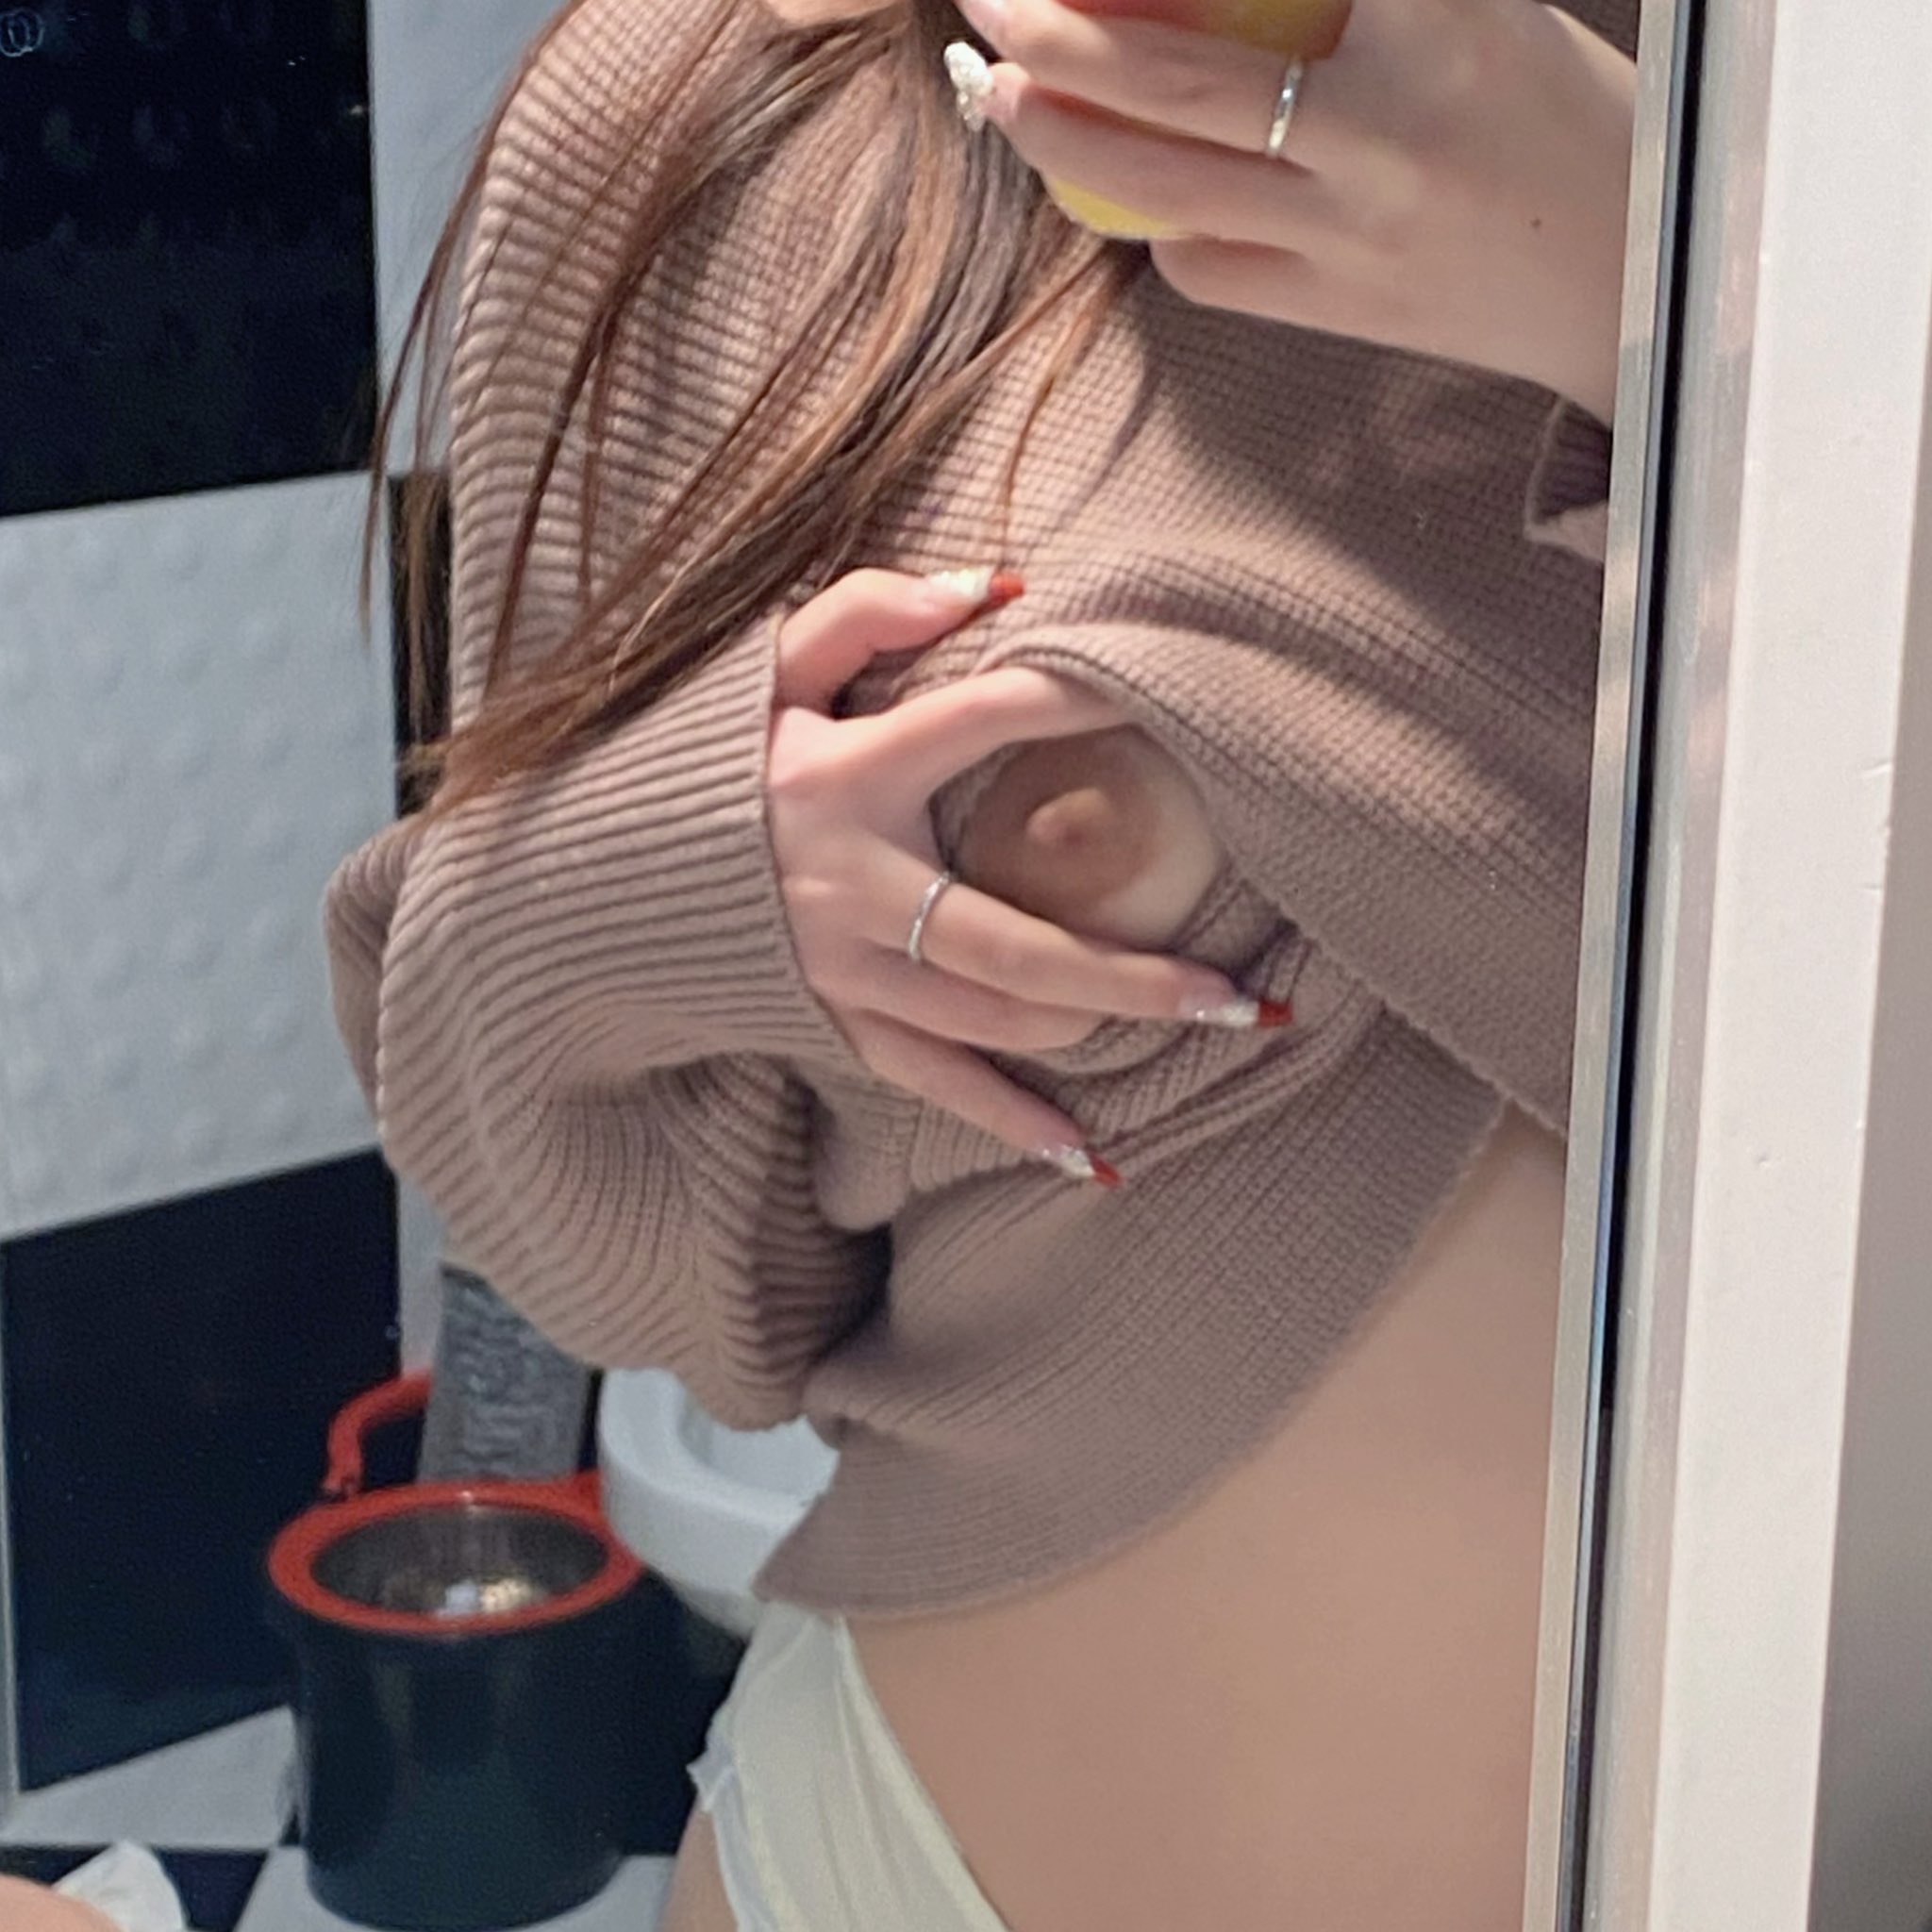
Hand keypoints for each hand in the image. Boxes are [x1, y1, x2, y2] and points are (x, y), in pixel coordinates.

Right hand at [768, 568, 1257, 1166]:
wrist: (609, 875)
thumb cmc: (716, 761)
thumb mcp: (772, 668)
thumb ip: (869, 609)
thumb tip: (997, 585)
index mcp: (842, 778)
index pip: (980, 722)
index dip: (1077, 702)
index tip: (1170, 698)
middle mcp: (848, 886)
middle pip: (1015, 944)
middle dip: (1135, 973)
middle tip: (1242, 989)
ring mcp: (842, 970)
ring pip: (990, 1021)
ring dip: (1099, 1026)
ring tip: (1203, 1021)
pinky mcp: (835, 1021)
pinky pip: (933, 1085)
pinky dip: (1011, 1124)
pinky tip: (1094, 1158)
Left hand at [956, 0, 1636, 423]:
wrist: (1624, 277)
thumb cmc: (1547, 116)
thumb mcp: (1475, 8)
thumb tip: (1213, 0)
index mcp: (1442, 23)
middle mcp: (1388, 131)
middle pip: (1179, 83)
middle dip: (1059, 34)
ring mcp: (1353, 236)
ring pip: (1165, 190)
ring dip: (1062, 140)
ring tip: (1007, 95)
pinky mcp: (1333, 313)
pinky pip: (1206, 267)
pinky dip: (1159, 224)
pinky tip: (1144, 191)